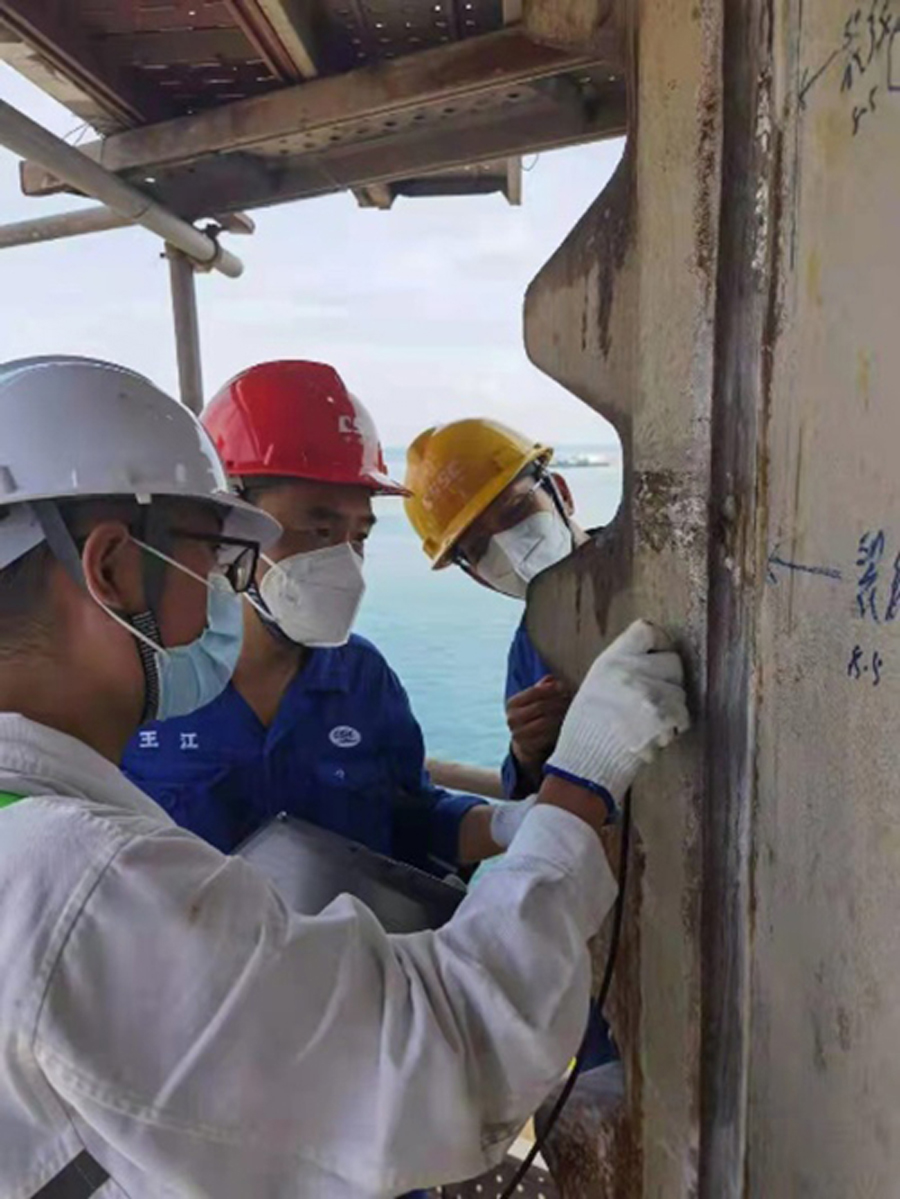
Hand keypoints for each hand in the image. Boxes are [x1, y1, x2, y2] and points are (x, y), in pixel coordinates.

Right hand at [506, 676, 572, 770]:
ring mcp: (519, 735)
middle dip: (560, 701)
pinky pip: (548, 737)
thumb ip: (543, 688)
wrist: (526, 744)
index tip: (566, 686)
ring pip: (546, 722)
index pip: (534, 691)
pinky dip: (560, 730)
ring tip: (575, 710)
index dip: (552, 689)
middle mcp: (512, 719)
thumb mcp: (534, 700)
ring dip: (562, 715)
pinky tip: (570, 725)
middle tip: (575, 698)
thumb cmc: (535, 716)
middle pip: (541, 706)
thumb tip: (553, 679)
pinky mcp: (528, 747)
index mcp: (512, 704)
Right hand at [545, 620, 689, 812]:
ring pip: (680, 692)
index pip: (647, 630)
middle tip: (656, 698)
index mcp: (611, 658)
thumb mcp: (597, 682)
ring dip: (673, 709)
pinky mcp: (660, 717)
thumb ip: (624, 665)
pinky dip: (674, 727)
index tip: (658, 656)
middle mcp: (629, 670)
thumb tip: (653, 657)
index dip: (659, 642)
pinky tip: (656, 733)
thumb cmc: (588, 725)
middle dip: (669, 682)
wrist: (584, 761)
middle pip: (673, 662)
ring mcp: (647, 693)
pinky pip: (682, 716)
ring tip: (651, 722)